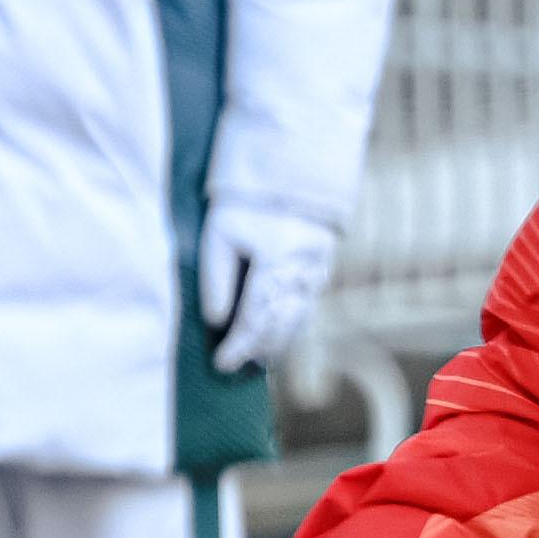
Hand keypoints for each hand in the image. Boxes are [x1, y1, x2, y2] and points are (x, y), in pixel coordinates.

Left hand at [198, 201, 337, 374]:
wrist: (288, 170)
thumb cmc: (244, 202)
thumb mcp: (219, 233)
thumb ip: (215, 279)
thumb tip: (217, 321)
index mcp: (277, 260)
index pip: (257, 317)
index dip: (240, 345)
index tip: (222, 364)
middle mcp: (304, 269)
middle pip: (281, 324)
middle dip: (258, 349)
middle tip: (235, 367)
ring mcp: (318, 269)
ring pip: (299, 319)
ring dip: (277, 343)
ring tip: (254, 361)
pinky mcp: (322, 267)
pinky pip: (308, 306)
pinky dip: (292, 327)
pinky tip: (276, 339)